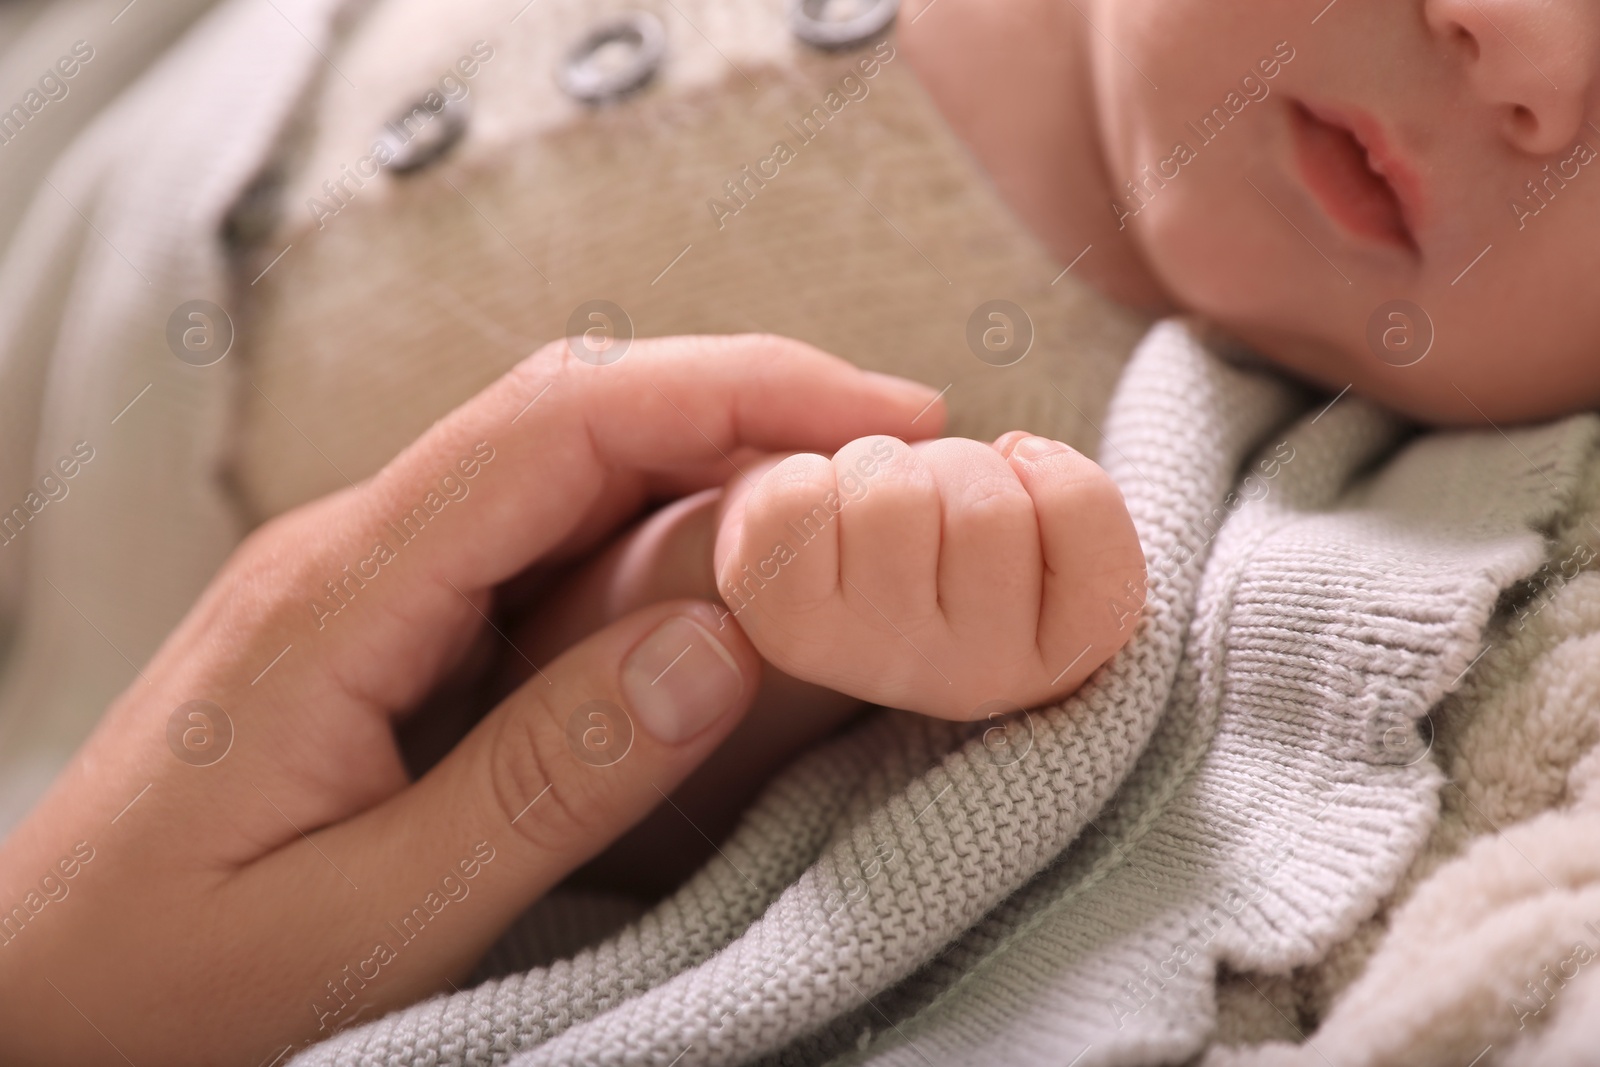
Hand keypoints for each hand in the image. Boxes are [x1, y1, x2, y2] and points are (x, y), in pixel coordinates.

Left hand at [0, 335, 944, 1065]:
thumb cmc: (169, 989)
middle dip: (750, 404)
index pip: (563, 424)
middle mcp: (354, 553)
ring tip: (842, 506)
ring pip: (563, 470)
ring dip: (711, 465)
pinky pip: (538, 546)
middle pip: (574, 413)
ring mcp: (369, 585)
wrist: (35, 1008)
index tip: (883, 418)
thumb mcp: (367, 917)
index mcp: (340, 594)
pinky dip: (654, 537)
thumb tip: (720, 641)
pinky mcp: (386, 630)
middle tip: (900, 454)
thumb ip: (547, 778)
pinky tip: (725, 581)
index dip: (737, 391)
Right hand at [712, 431, 1146, 719]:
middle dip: (905, 466)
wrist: (936, 576)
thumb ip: (767, 396)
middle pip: (897, 495)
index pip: (797, 499)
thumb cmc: (845, 510)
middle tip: (906, 513)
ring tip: (963, 518)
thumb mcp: (768, 456)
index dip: (814, 474)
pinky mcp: (1068, 649)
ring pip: (989, 506)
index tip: (825, 513)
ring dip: (983, 474)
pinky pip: (1079, 510)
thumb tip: (924, 413)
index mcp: (789, 629)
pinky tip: (1034, 501)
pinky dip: (1066, 478)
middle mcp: (884, 673)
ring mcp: (980, 671)